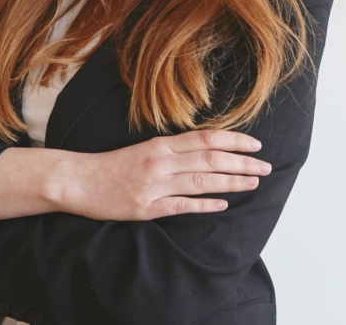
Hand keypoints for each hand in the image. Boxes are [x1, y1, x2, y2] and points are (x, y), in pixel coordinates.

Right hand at [52, 129, 270, 220]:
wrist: (79, 179)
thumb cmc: (113, 164)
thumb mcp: (144, 149)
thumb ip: (172, 150)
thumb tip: (205, 150)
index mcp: (161, 144)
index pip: (205, 138)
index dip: (233, 141)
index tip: (256, 144)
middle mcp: (161, 160)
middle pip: (210, 159)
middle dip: (242, 163)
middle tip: (266, 167)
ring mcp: (155, 184)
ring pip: (201, 181)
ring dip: (231, 182)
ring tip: (253, 183)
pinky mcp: (147, 206)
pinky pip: (181, 205)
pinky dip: (204, 204)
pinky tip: (223, 204)